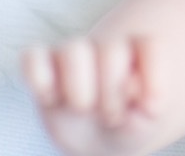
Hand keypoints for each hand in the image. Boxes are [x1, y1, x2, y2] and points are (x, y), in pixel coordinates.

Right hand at [22, 37, 158, 154]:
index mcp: (139, 54)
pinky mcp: (42, 70)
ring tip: (83, 108)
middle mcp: (106, 49)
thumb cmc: (127, 125)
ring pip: (74, 49)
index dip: (153, 75)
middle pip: (112, 49)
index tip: (153, 108)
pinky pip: (31, 57)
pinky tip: (51, 100)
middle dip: (112, 91)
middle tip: (112, 118)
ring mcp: (72, 58)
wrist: (99, 139)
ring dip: (79, 86)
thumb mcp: (144, 126)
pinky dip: (38, 76)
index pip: (150, 45)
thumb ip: (145, 112)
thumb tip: (130, 90)